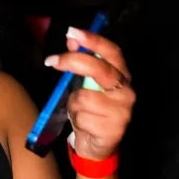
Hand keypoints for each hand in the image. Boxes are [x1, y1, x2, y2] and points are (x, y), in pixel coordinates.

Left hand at [45, 28, 134, 160]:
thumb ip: (80, 61)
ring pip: (83, 97)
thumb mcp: (84, 84)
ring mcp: (122, 110)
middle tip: (51, 61)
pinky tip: (85, 126)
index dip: (94, 40)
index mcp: (121, 75)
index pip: (112, 52)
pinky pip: (81, 117)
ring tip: (80, 112)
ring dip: (73, 104)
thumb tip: (71, 39)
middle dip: (72, 62)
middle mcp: (126, 91)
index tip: (73, 32)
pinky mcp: (114, 129)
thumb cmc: (91, 111)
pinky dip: (76, 120)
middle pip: (99, 69)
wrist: (98, 146)